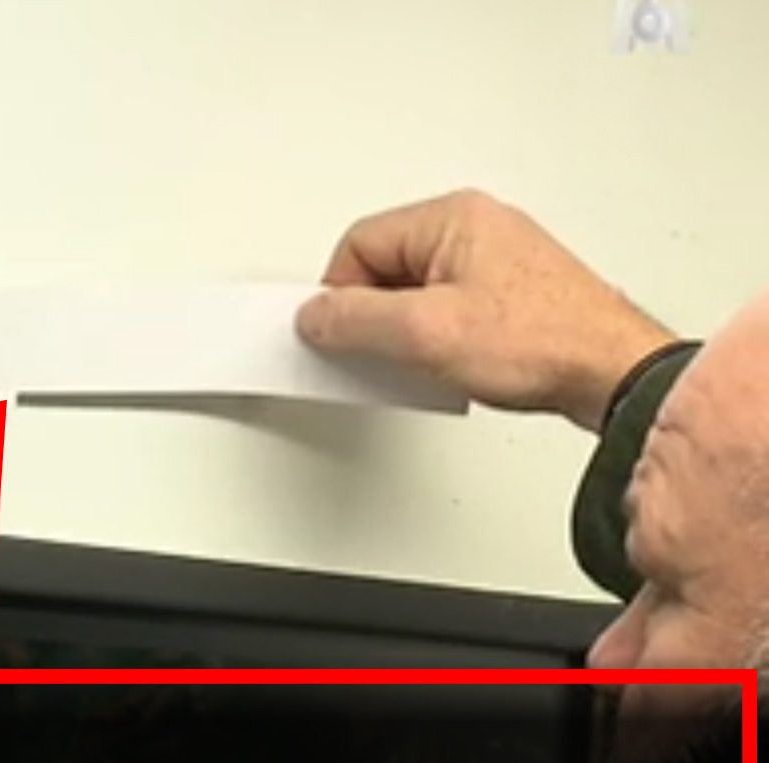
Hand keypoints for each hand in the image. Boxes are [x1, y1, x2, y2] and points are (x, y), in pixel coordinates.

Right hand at [295, 189, 672, 430]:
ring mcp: (498, 261)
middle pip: (384, 266)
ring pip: (416, 292)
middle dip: (375, 315)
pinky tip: (452, 367)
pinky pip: (448, 310)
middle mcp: (477, 228)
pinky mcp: (512, 296)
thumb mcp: (424, 332)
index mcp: (453, 217)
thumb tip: (315, 315)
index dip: (339, 295)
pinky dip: (437, 340)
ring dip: (408, 331)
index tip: (339, 335)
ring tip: (429, 361)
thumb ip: (353, 319)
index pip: (358, 243)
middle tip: (384, 351)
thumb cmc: (545, 341)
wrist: (617, 375)